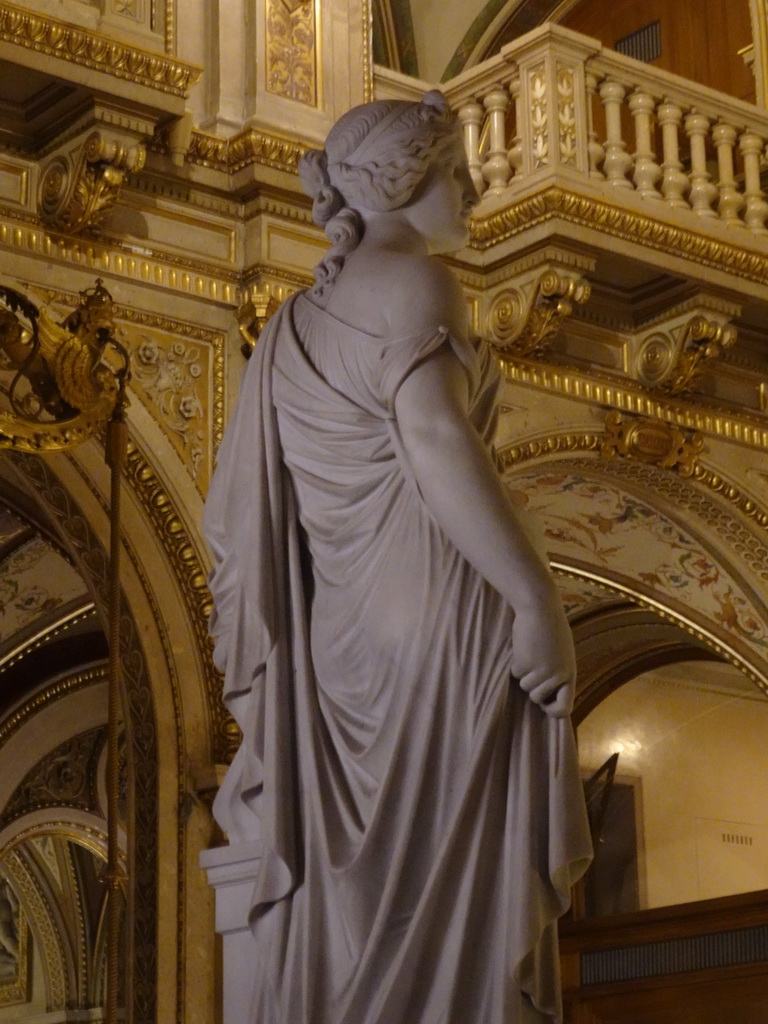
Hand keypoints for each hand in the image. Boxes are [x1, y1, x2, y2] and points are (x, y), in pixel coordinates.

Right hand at [510, 594, 575, 717]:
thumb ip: (559, 673)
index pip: (564, 708)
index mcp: (569, 674)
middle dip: (532, 686)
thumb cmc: (551, 628)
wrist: (540, 608)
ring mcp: (540, 672)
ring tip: (530, 653)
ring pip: (525, 687)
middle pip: (538, 698)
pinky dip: (515, 664)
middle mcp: (557, 676)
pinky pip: (515, 674)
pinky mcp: (524, 664)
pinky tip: (523, 648)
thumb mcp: (563, 654)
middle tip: (533, 667)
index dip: (552, 711)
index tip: (544, 705)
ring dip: (523, 673)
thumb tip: (551, 695)